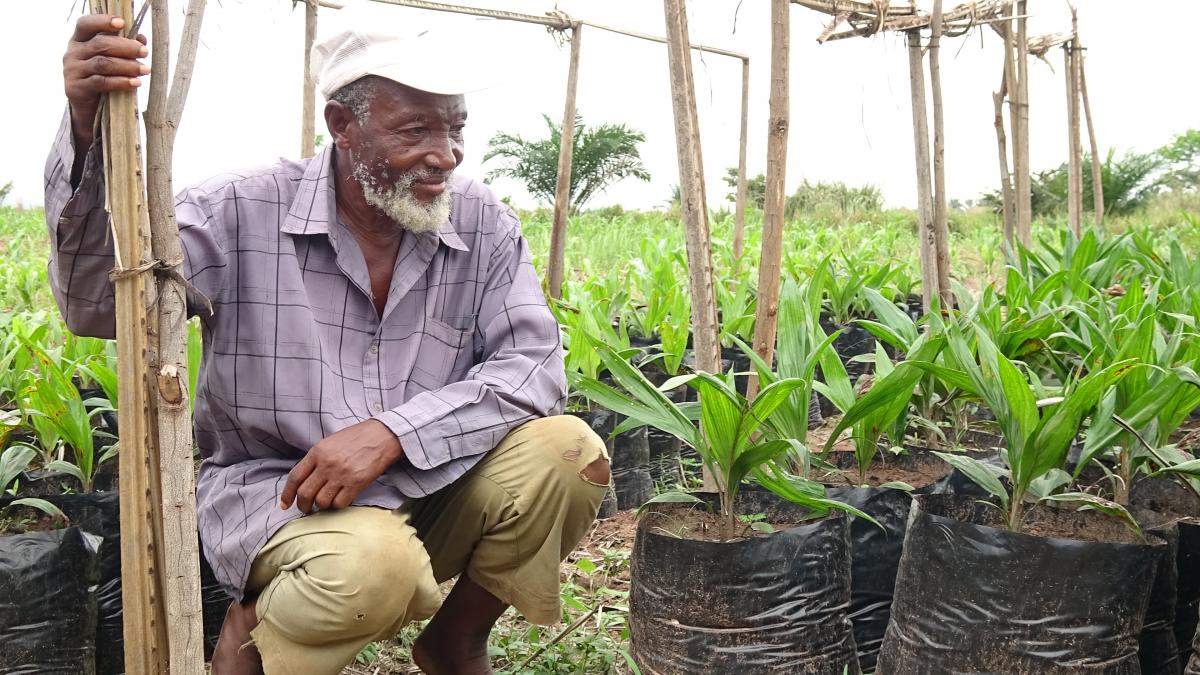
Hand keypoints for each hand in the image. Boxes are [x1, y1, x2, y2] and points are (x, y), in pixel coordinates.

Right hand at [64, 14, 149, 147]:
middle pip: (100, 44)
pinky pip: (101, 82)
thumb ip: (124, 48)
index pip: (85, 24)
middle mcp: (72, 53)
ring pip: (102, 63)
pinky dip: (121, 82)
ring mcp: (72, 71)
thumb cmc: (103, 77)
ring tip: (145, 69)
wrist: (88, 108)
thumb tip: (141, 38)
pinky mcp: (76, 88)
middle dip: (126, 47)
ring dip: (127, 66)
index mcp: (79, 40)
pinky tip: (135, 83)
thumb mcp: (112, 60)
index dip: (102, 21)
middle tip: (144, 52)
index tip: (122, 23)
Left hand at [279, 419, 403, 513]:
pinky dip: (337, 506)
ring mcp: (342, 474)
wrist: (383, 436)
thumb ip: (316, 460)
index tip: (285, 504)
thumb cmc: (357, 438)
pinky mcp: (356, 483)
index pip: (295, 477)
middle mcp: (327, 464)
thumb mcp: (330, 443)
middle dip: (303, 505)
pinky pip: (340, 503)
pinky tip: (340, 500)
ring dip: (321, 506)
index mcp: (317, 452)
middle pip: (305, 493)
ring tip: (326, 503)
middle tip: (306, 509)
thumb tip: (304, 480)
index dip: (287, 494)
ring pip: (321, 501)